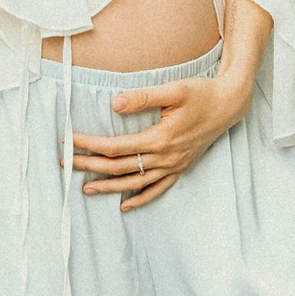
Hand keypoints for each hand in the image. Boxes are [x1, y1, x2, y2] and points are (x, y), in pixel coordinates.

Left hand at [74, 59, 252, 210]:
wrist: (229, 105)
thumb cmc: (201, 94)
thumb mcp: (174, 90)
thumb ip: (143, 97)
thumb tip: (114, 104)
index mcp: (160, 138)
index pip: (116, 147)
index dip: (90, 145)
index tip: (69, 140)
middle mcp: (166, 157)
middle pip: (120, 167)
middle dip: (90, 165)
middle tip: (65, 163)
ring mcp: (174, 166)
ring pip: (135, 183)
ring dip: (109, 187)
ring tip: (85, 188)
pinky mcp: (181, 168)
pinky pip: (158, 189)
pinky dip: (141, 198)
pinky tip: (125, 205)